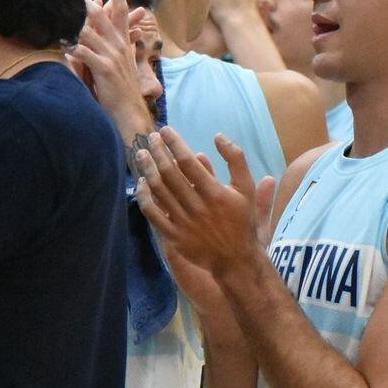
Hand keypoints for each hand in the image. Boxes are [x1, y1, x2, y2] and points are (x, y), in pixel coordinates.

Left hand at [66, 0, 151, 140]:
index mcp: (122, 42)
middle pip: (104, 16)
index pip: (121, 11)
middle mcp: (118, 45)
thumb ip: (104, 49)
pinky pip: (85, 53)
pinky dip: (72, 46)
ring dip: (75, 21)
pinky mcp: (104, 68)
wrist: (128, 112)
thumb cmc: (118, 91)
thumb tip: (90, 37)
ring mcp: (112, 55)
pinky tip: (60, 41)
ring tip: (60, 9)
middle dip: (90, 0)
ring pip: (91, 31)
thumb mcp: (114, 65)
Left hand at [133, 127, 272, 276]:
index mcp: (215, 193)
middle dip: (157, 152)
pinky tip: (141, 183)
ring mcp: (183, 222)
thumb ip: (235, 160)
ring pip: (159, 191)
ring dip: (147, 170)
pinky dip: (144, 197)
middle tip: (149, 138)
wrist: (235, 257)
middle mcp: (197, 206)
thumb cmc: (241, 219)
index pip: (188, 162)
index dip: (175, 144)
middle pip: (169, 174)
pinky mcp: (172, 236)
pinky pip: (153, 214)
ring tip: (141, 154)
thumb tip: (219, 136)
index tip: (165, 130)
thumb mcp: (246, 188)